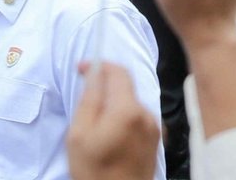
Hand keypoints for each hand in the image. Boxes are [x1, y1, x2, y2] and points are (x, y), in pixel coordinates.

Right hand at [67, 61, 159, 179]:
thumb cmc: (95, 172)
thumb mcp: (79, 135)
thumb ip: (89, 99)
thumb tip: (94, 73)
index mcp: (127, 110)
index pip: (118, 72)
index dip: (99, 65)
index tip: (82, 68)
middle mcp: (147, 115)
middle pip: (126, 86)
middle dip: (105, 85)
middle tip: (85, 97)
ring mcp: (155, 127)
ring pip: (131, 102)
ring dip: (114, 103)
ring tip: (95, 122)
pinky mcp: (156, 138)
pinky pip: (137, 117)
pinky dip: (123, 116)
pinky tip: (109, 134)